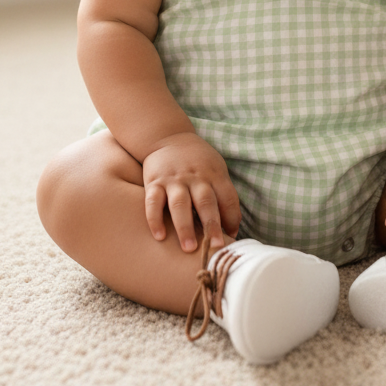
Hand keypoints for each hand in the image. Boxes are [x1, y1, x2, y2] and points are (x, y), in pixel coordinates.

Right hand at [142, 133, 240, 252]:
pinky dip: (155, 219)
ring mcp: (174, 179)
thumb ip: (222, 193)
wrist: (167, 137)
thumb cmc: (197, 160)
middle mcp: (195, 177)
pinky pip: (153, 202)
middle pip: (206, 202)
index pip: (228, 197)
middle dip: (212, 225)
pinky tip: (159, 236)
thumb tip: (232, 227)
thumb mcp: (215, 168)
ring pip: (180, 204)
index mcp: (214, 174)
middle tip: (216, 247)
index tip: (232, 237)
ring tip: (188, 248)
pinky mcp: (154, 182)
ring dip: (185, 226)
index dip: (232, 218)